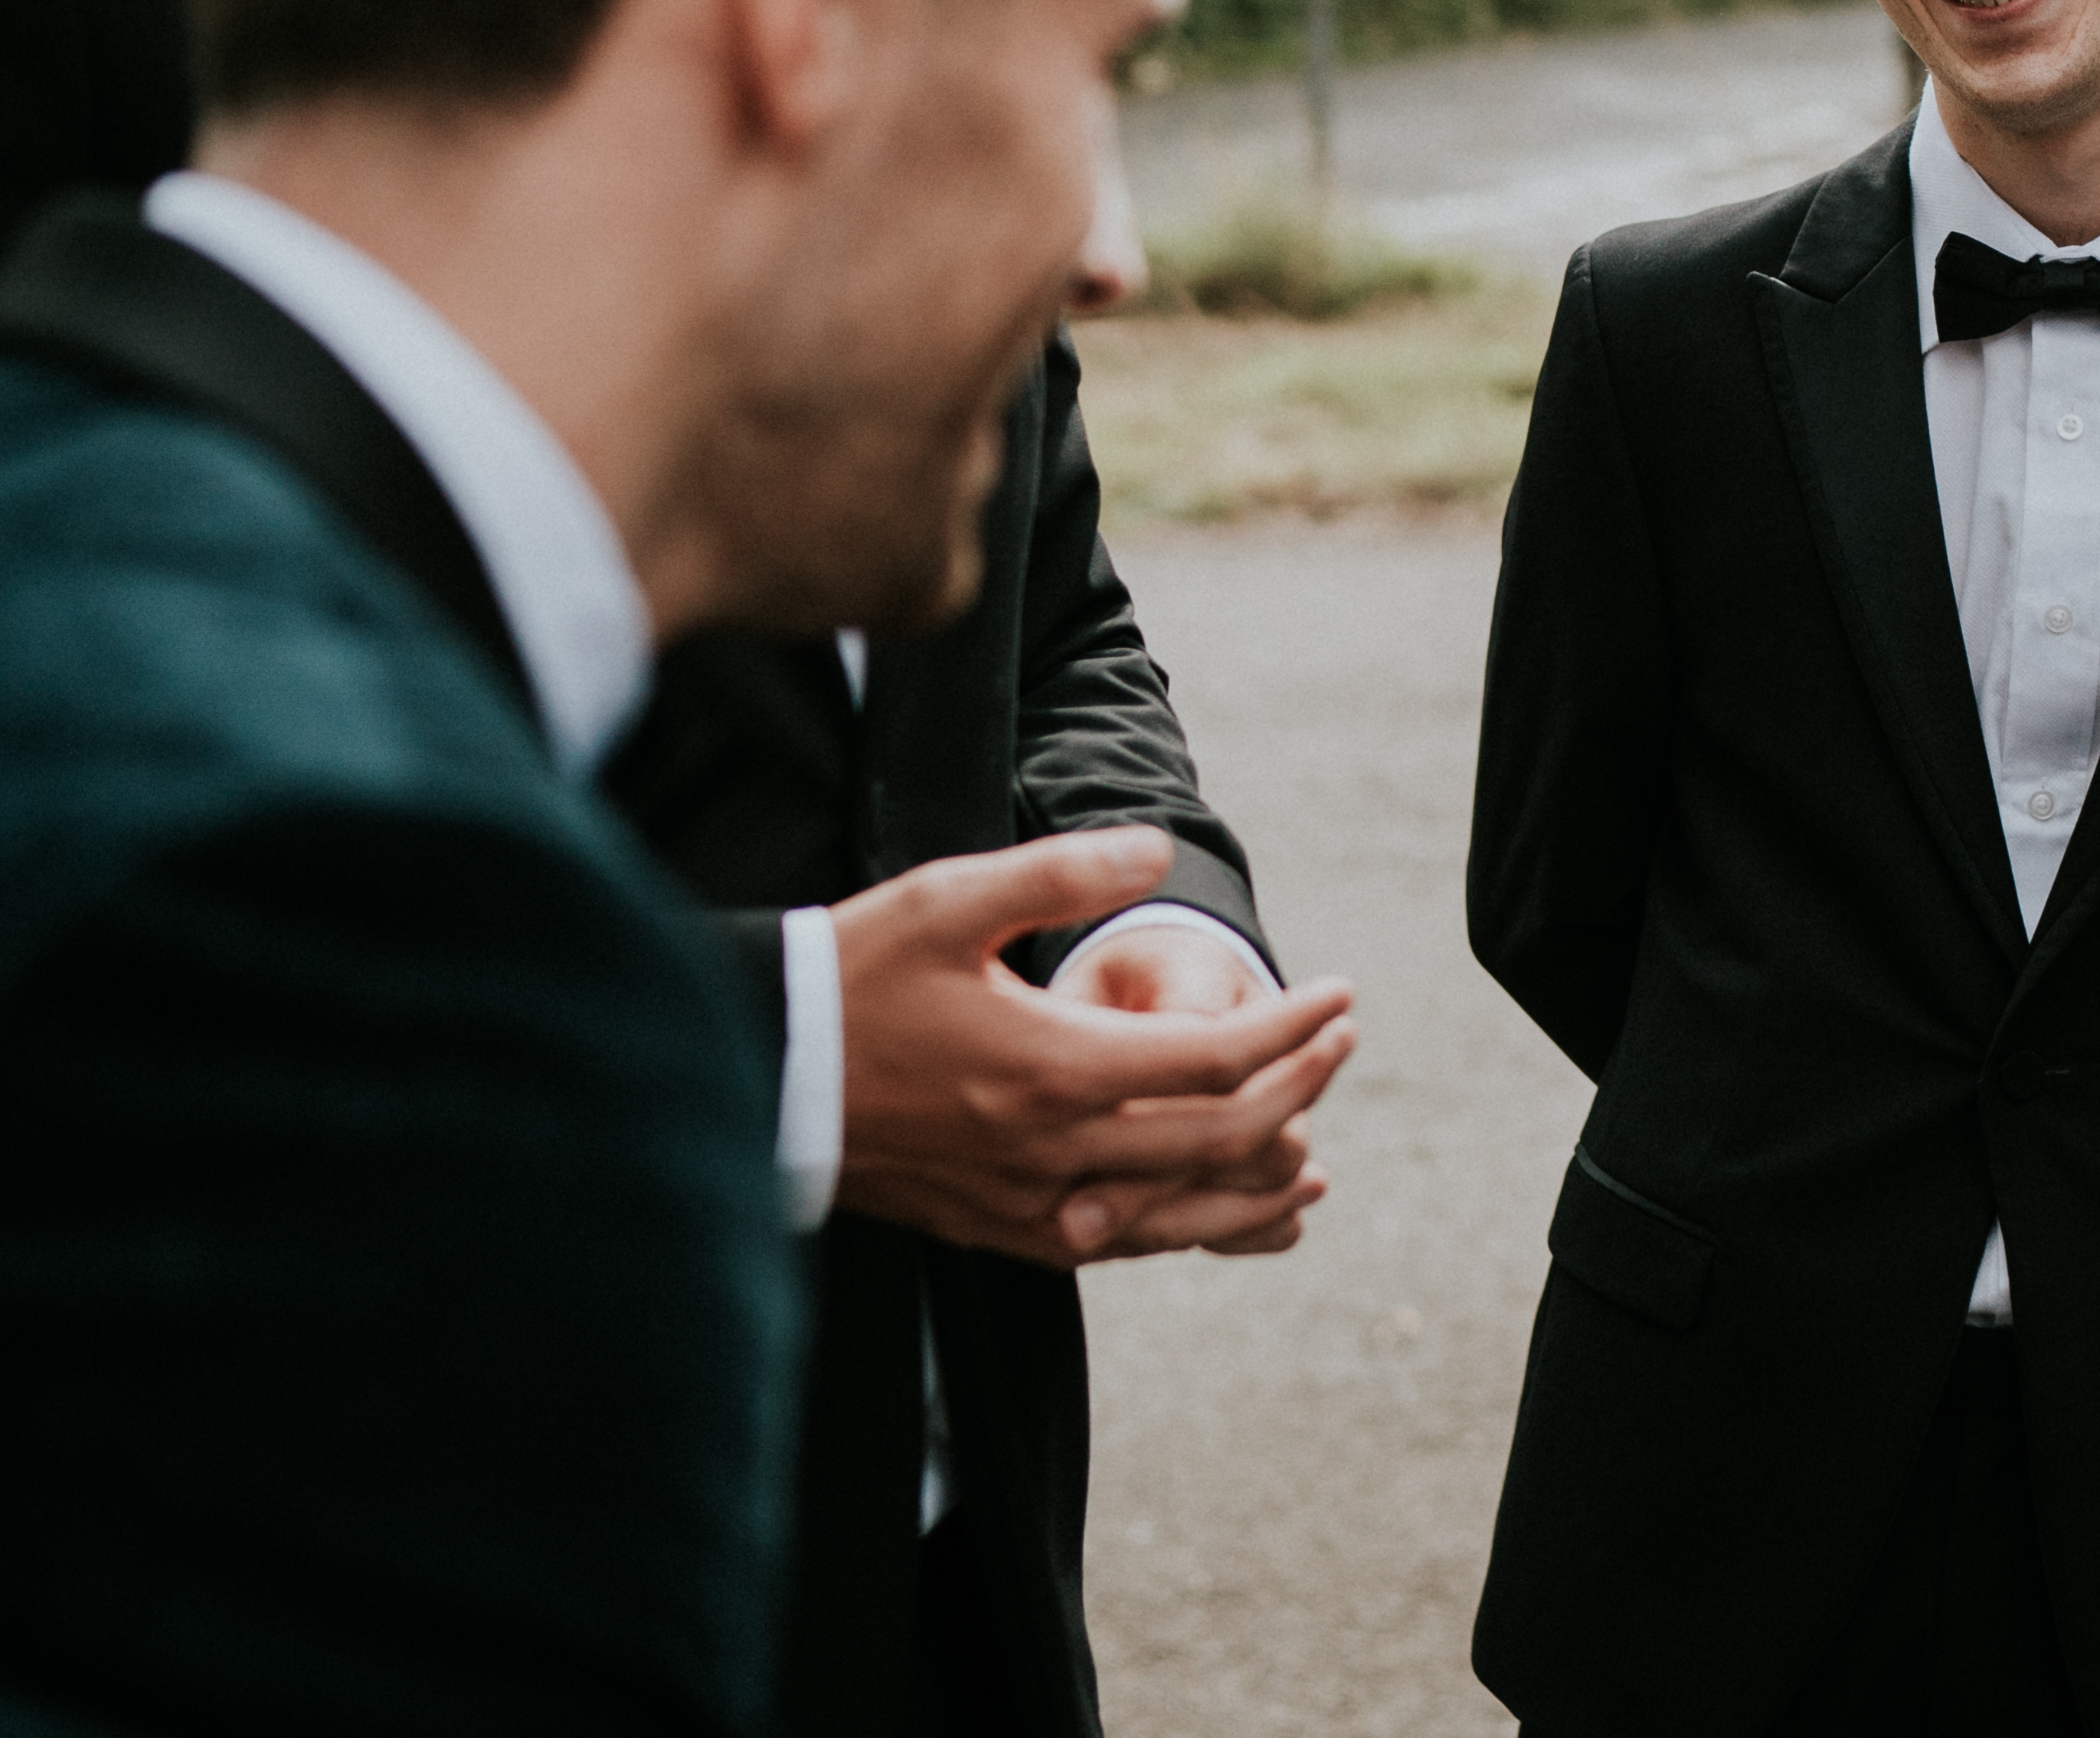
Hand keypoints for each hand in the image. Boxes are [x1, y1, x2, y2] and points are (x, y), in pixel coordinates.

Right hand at [828, 828, 1357, 1268]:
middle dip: (1299, 1088)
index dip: (1295, 1029)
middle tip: (1342, 1040)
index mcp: (1051, 1067)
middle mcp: (1052, 1151)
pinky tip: (1217, 1217)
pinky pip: (1123, 1247)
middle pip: (1219, 1138)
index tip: (1342, 995)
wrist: (756, 1074)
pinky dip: (1190, 1234)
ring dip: (1260, 1185)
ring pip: (1181, 1215)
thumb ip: (1061, 872)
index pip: (1216, 1060)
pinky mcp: (1002, 1231)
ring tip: (1316, 1163)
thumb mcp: (949, 899)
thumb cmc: (853, 976)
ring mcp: (1029, 1203)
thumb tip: (1158, 852)